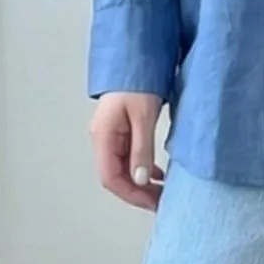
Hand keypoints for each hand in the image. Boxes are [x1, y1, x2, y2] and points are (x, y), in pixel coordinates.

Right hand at [90, 92, 165, 210]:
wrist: (136, 60)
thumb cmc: (138, 82)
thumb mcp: (143, 117)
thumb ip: (141, 149)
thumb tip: (140, 180)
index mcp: (103, 136)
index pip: (111, 177)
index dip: (131, 195)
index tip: (152, 203)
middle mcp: (102, 139)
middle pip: (115, 177)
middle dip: (137, 193)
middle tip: (161, 201)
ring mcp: (110, 136)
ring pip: (122, 169)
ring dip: (140, 183)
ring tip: (161, 191)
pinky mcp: (120, 132)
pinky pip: (127, 158)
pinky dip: (141, 169)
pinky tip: (156, 174)